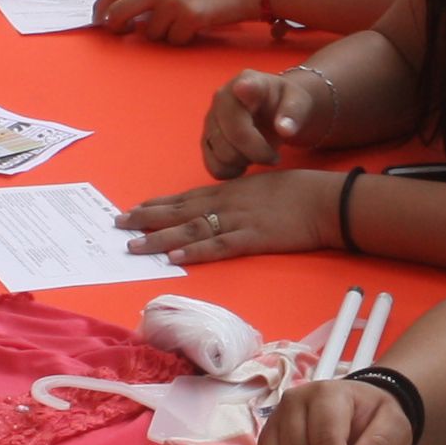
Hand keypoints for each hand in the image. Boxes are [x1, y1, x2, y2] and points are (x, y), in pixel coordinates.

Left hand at [94, 0, 274, 43]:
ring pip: (149, 32)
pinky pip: (173, 40)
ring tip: (181, 22)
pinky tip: (195, 26)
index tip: (99, 19)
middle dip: (116, 26)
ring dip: (161, 33)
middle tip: (122, 32)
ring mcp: (173, 1)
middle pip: (119, 12)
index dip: (102, 7)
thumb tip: (126, 9)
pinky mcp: (189, 18)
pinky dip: (182, 38)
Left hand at [119, 170, 330, 265]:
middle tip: (119, 225)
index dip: (157, 205)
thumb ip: (240, 196)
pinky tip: (174, 257)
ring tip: (134, 245)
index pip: (185, 198)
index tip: (134, 209)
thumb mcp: (262, 187)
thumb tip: (221, 206)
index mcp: (229, 190)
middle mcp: (226, 203)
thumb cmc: (299, 192)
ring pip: (190, 229)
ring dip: (160, 238)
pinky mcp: (252, 238)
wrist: (326, 200)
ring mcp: (237, 220)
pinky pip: (217, 246)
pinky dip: (193, 252)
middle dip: (147, 218)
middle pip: (179, 212)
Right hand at [201, 63, 328, 176]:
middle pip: (233, 134)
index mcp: (248, 81)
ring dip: (245, 162)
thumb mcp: (299, 102)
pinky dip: (231, 172)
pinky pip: (213, 166)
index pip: (244, 86)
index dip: (243, 89)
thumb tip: (285, 129)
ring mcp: (210, 119)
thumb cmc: (286, 104)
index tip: (244, 88)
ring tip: (260, 155)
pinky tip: (245, 164)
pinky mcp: (206, 140)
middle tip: (275, 156)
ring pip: (222, 154)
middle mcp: (222, 97)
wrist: (273, 112)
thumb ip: (294, 112)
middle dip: (257, 152)